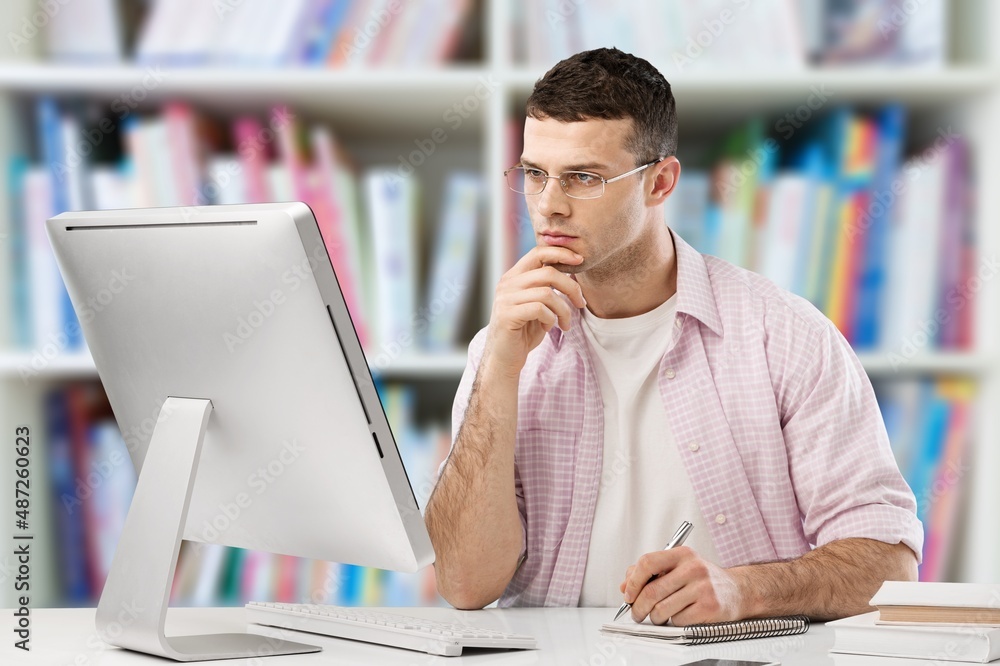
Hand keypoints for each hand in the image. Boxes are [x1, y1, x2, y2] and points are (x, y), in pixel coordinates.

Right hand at [482, 246, 586, 378]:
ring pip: (547, 293)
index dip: (561, 253)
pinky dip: (551, 319)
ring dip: (563, 310)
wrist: (504, 358)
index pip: (538, 252)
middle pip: (548, 272)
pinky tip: (548, 328)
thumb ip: (547, 287)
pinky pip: (540, 309)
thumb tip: (572, 270)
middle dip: (571, 288)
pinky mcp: (507, 315)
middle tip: (580, 304)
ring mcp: (505, 298)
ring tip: (565, 323)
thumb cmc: (524, 331)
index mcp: (514, 276)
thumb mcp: (538, 304)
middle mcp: (507, 283)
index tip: (580, 261)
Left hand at [619, 546, 744, 625]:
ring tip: (658, 616)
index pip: (648, 562)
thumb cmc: (704, 579)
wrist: (739, 591)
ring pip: (662, 609)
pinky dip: (673, 622)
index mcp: (682, 554)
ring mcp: (702, 588)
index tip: (629, 594)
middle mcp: (693, 568)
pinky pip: (678, 620)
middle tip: (636, 613)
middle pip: (652, 591)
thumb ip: (650, 573)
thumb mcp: (678, 567)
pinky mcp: (709, 607)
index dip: (633, 581)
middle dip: (638, 607)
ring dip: (654, 617)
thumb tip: (626, 586)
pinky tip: (680, 616)